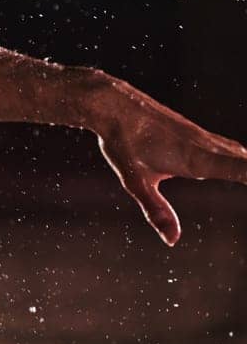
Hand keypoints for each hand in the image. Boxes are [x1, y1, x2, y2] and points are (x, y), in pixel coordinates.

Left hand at [87, 72, 246, 245]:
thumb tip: (173, 241)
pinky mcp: (198, 133)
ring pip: (242, 154)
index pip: (243, 170)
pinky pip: (232, 148)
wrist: (110, 102)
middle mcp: (207, 146)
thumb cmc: (122, 141)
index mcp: (197, 158)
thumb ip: (155, 209)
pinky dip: (246, 160)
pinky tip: (245, 163)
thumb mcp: (134, 180)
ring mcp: (204, 137)